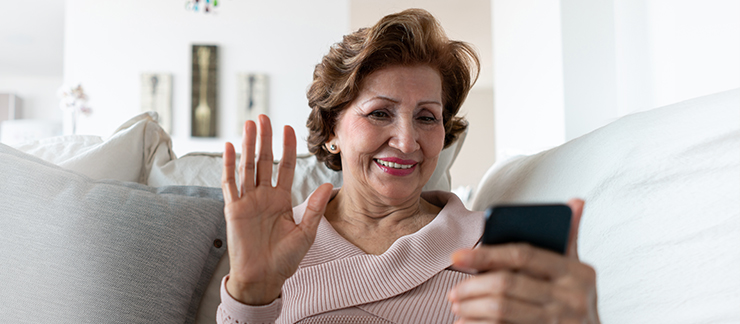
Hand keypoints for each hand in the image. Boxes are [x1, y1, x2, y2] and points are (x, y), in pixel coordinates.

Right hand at [221, 115, 332, 304]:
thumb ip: (314, 208)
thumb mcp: (305, 233)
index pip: (284, 167)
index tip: (289, 128)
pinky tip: (228, 147)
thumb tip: (327, 186)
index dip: (287, 148)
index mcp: (281, 199)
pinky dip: (229, 165)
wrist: (263, 278)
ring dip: (248, 145)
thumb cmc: (285, 259)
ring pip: (247, 166)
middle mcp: (264, 196)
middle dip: (265, 138)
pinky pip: (230, 183)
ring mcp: (247, 201)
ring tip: (249, 124)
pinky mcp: (233, 209)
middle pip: (264, 161)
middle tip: (264, 116)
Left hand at [448, 199, 599, 323]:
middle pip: (507, 284)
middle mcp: (572, 297)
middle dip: (473, 287)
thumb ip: (569, 238)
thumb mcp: (578, 271)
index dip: (486, 254)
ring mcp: (560, 322)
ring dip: (472, 308)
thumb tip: (576, 201)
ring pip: (502, 310)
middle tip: (453, 291)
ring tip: (457, 306)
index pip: (522, 255)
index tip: (457, 256)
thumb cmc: (576, 300)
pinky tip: (468, 323)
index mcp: (577, 272)